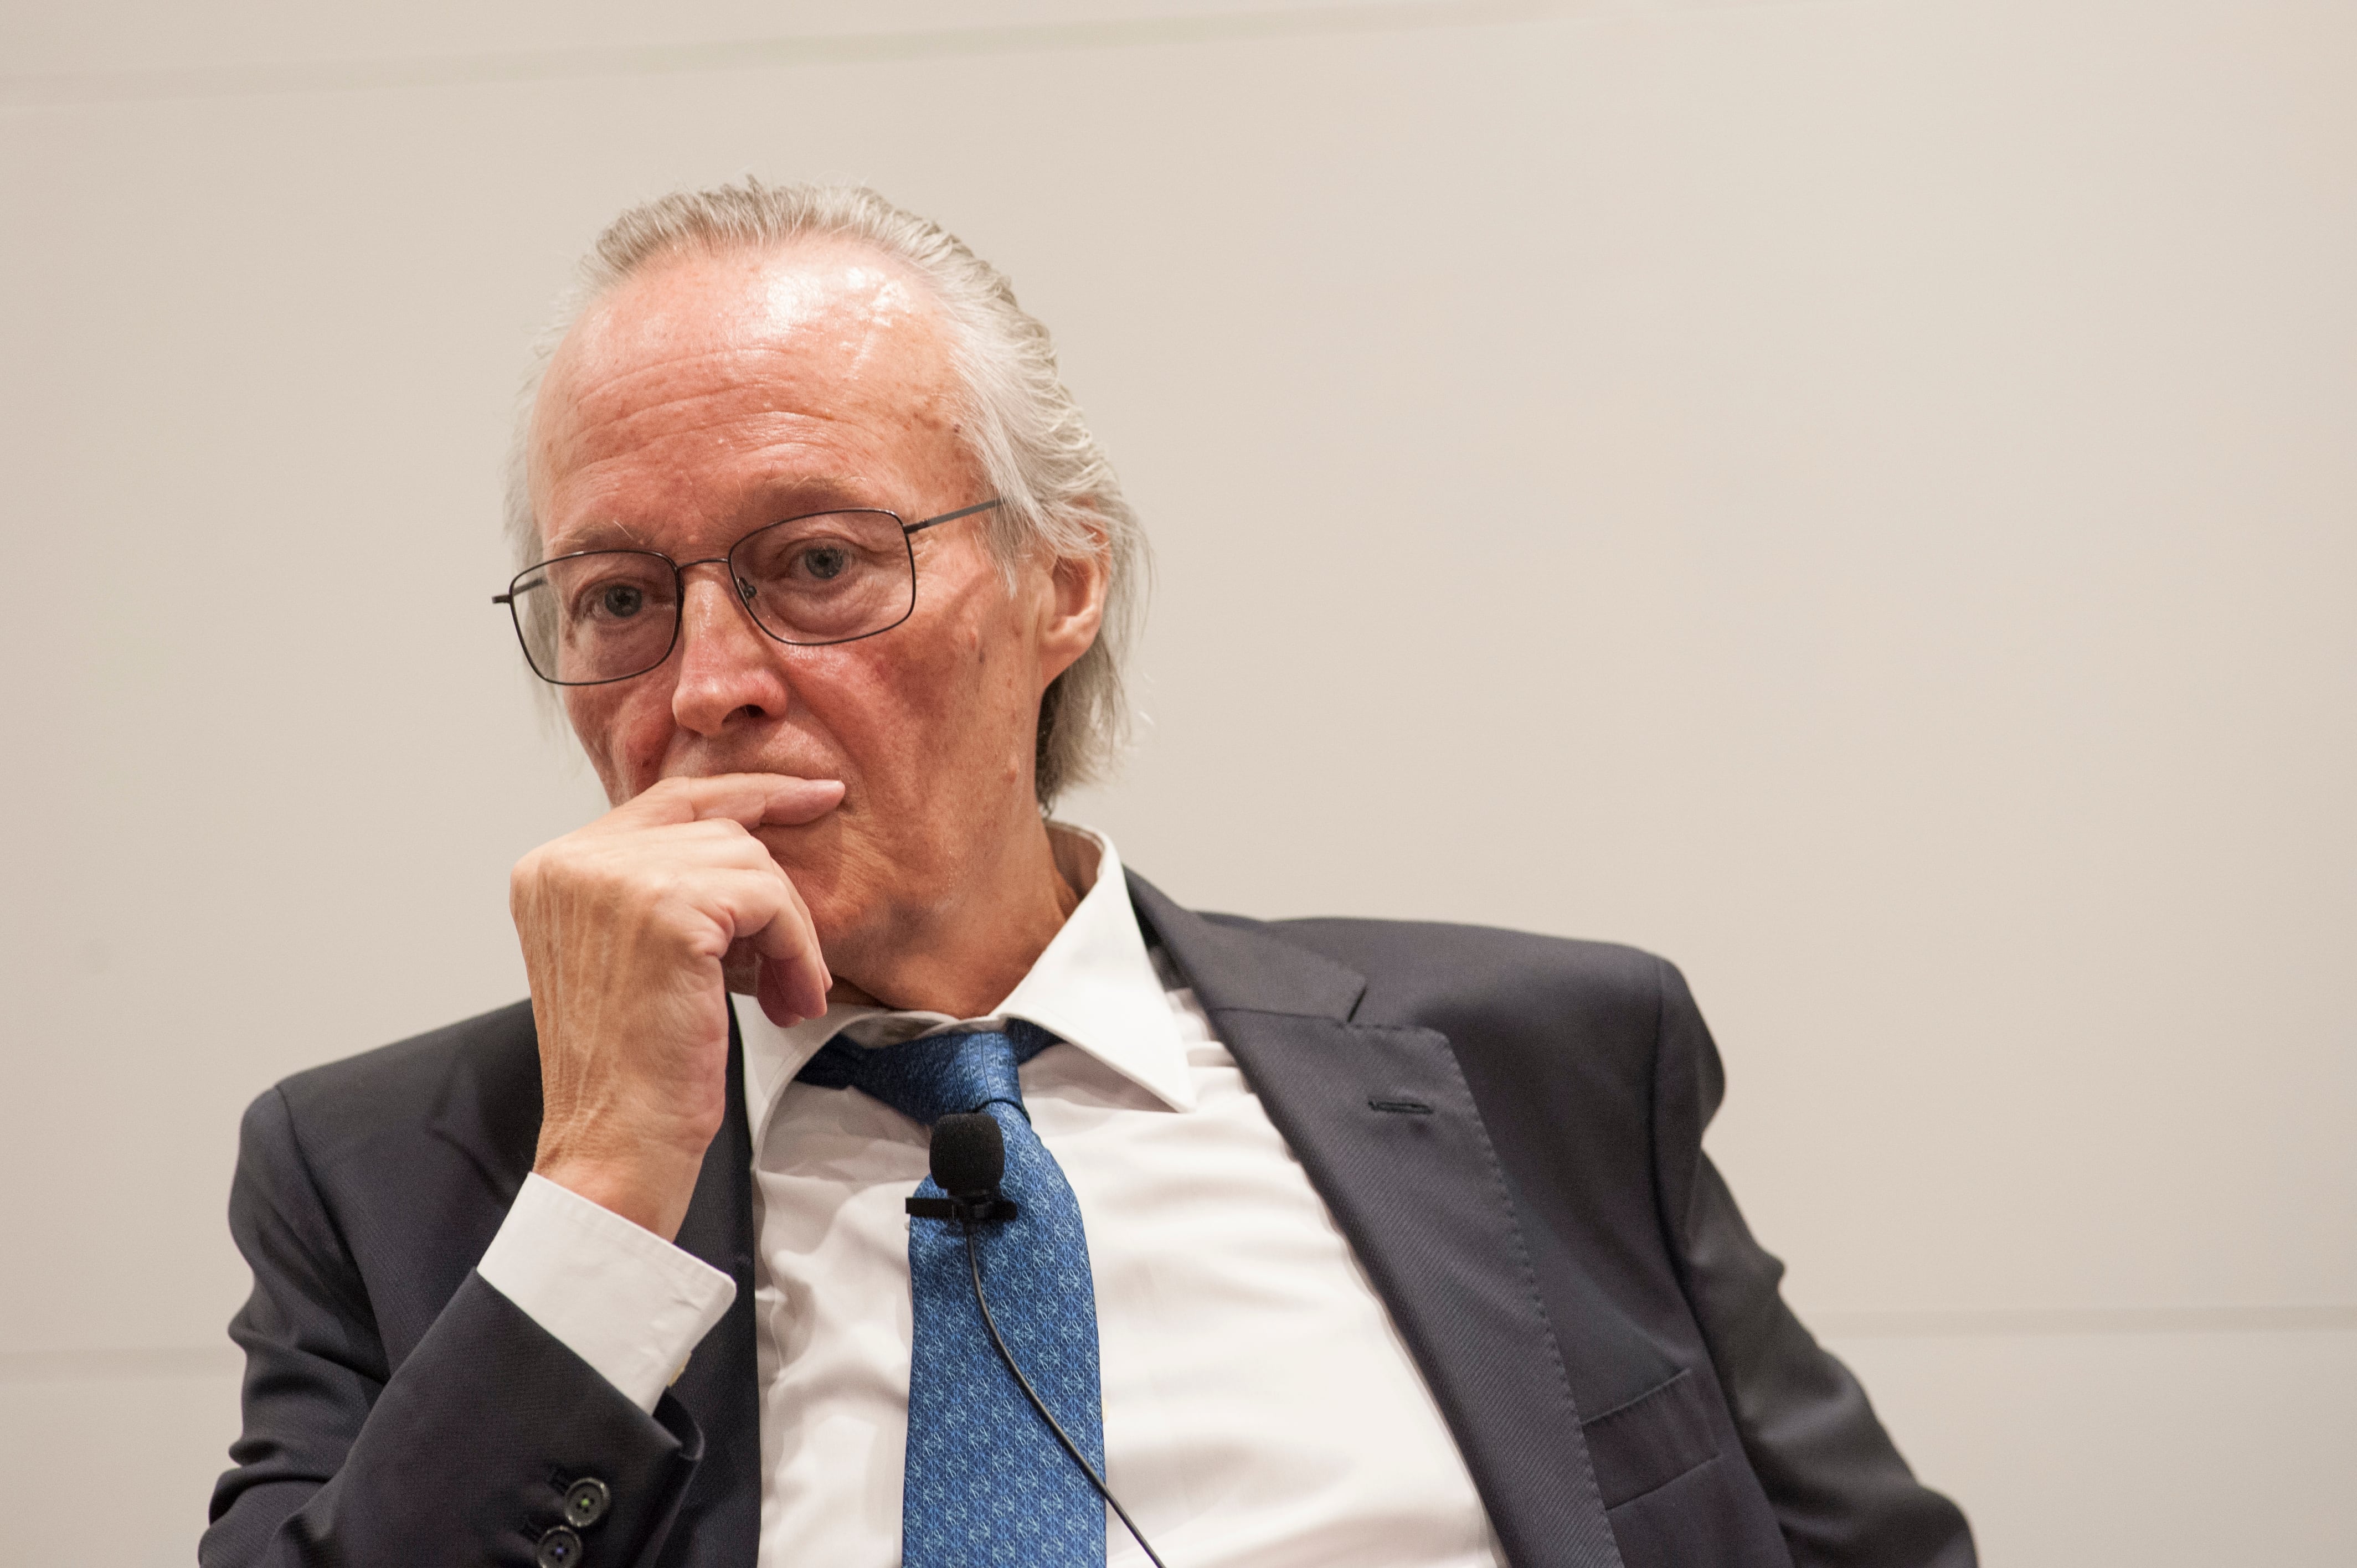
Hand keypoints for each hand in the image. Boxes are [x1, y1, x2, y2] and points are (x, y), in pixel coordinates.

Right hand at [511, 773, 843, 1238]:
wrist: (616, 1143)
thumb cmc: (632, 1066)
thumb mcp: (632, 953)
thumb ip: (662, 886)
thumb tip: (749, 837)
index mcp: (553, 867)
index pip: (670, 800)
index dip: (750, 795)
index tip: (815, 795)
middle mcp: (571, 860)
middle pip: (718, 828)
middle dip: (774, 893)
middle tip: (798, 964)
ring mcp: (614, 878)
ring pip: (751, 862)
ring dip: (788, 933)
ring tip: (786, 995)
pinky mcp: (666, 907)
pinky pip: (770, 899)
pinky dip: (795, 949)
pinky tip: (787, 999)